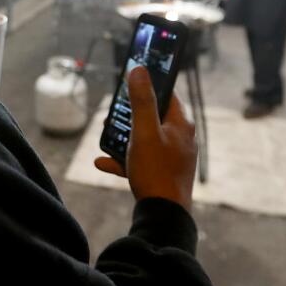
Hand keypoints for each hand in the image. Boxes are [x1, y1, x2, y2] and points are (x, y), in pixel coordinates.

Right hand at [94, 66, 197, 211]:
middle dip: (130, 116)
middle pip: (154, 117)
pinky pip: (143, 160)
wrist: (164, 215)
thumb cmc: (155, 171)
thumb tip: (139, 69)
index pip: (167, 94)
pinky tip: (103, 163)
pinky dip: (125, 159)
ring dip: (124, 138)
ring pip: (146, 139)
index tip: (131, 81)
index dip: (149, 85)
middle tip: (112, 115)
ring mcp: (174, 157)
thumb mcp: (144, 132)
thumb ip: (141, 101)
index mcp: (181, 125)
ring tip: (106, 138)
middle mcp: (181, 139)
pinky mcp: (166, 174)